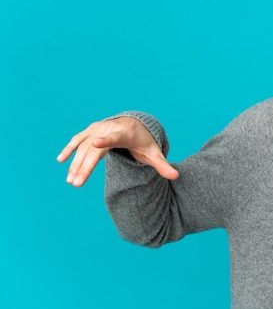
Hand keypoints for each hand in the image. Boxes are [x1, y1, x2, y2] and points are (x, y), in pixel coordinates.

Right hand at [57, 117, 179, 186]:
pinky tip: (60, 160)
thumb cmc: (144, 142)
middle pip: (95, 148)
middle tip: (77, 183)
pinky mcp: (90, 131)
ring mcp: (98, 129)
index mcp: (126, 134)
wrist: (134, 125)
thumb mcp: (154, 153)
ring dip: (76, 163)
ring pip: (84, 147)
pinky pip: (78, 140)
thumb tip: (177, 176)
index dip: (106, 139)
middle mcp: (110, 130)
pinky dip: (70, 149)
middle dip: (85, 166)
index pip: (116, 137)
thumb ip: (163, 166)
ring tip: (71, 181)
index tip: (96, 142)